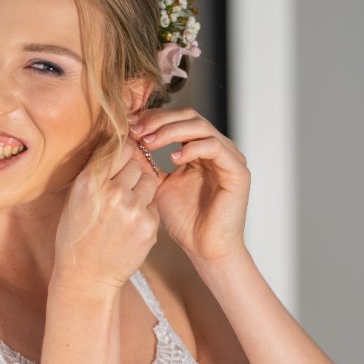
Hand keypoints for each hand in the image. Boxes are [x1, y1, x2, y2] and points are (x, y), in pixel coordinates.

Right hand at [53, 138, 158, 291]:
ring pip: (149, 180)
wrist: (86, 275)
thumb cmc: (77, 236)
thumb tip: (115, 145)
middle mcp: (113, 192)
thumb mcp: (76, 199)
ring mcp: (133, 209)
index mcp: (89, 182)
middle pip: (136, 163)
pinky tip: (131, 226)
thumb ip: (96, 173)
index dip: (121, 154)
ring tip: (126, 208)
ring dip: (142, 190)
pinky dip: (146, 212)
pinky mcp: (149, 225)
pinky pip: (154, 204)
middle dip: (131, 174)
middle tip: (121, 191)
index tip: (120, 161)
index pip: (118, 148)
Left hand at [130, 107, 249, 264]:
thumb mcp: (157, 184)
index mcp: (200, 149)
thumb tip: (124, 138)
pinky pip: (215, 147)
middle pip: (189, 116)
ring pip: (201, 126)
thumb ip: (145, 162)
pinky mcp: (238, 170)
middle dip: (160, 120)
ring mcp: (230, 157)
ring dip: (171, 130)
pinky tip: (172, 158)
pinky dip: (192, 148)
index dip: (154, 118)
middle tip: (137, 130)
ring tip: (149, 143)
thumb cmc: (184, 221)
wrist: (204, 248)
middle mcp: (217, 148)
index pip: (178, 119)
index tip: (129, 126)